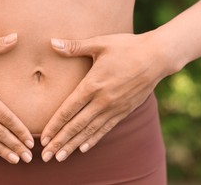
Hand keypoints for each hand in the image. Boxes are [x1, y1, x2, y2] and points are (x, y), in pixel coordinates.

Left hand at [41, 33, 170, 161]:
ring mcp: (115, 108)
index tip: (43, 138)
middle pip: (77, 125)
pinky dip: (94, 139)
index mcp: (93, 84)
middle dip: (60, 141)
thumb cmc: (127, 47)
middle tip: (47, 156)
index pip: (68, 110)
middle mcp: (103, 100)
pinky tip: (83, 148)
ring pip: (90, 131)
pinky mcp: (124, 110)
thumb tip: (51, 43)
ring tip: (61, 158)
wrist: (157, 57)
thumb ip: (75, 46)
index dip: (54, 125)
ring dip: (74, 145)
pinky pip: (106, 128)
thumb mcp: (100, 43)